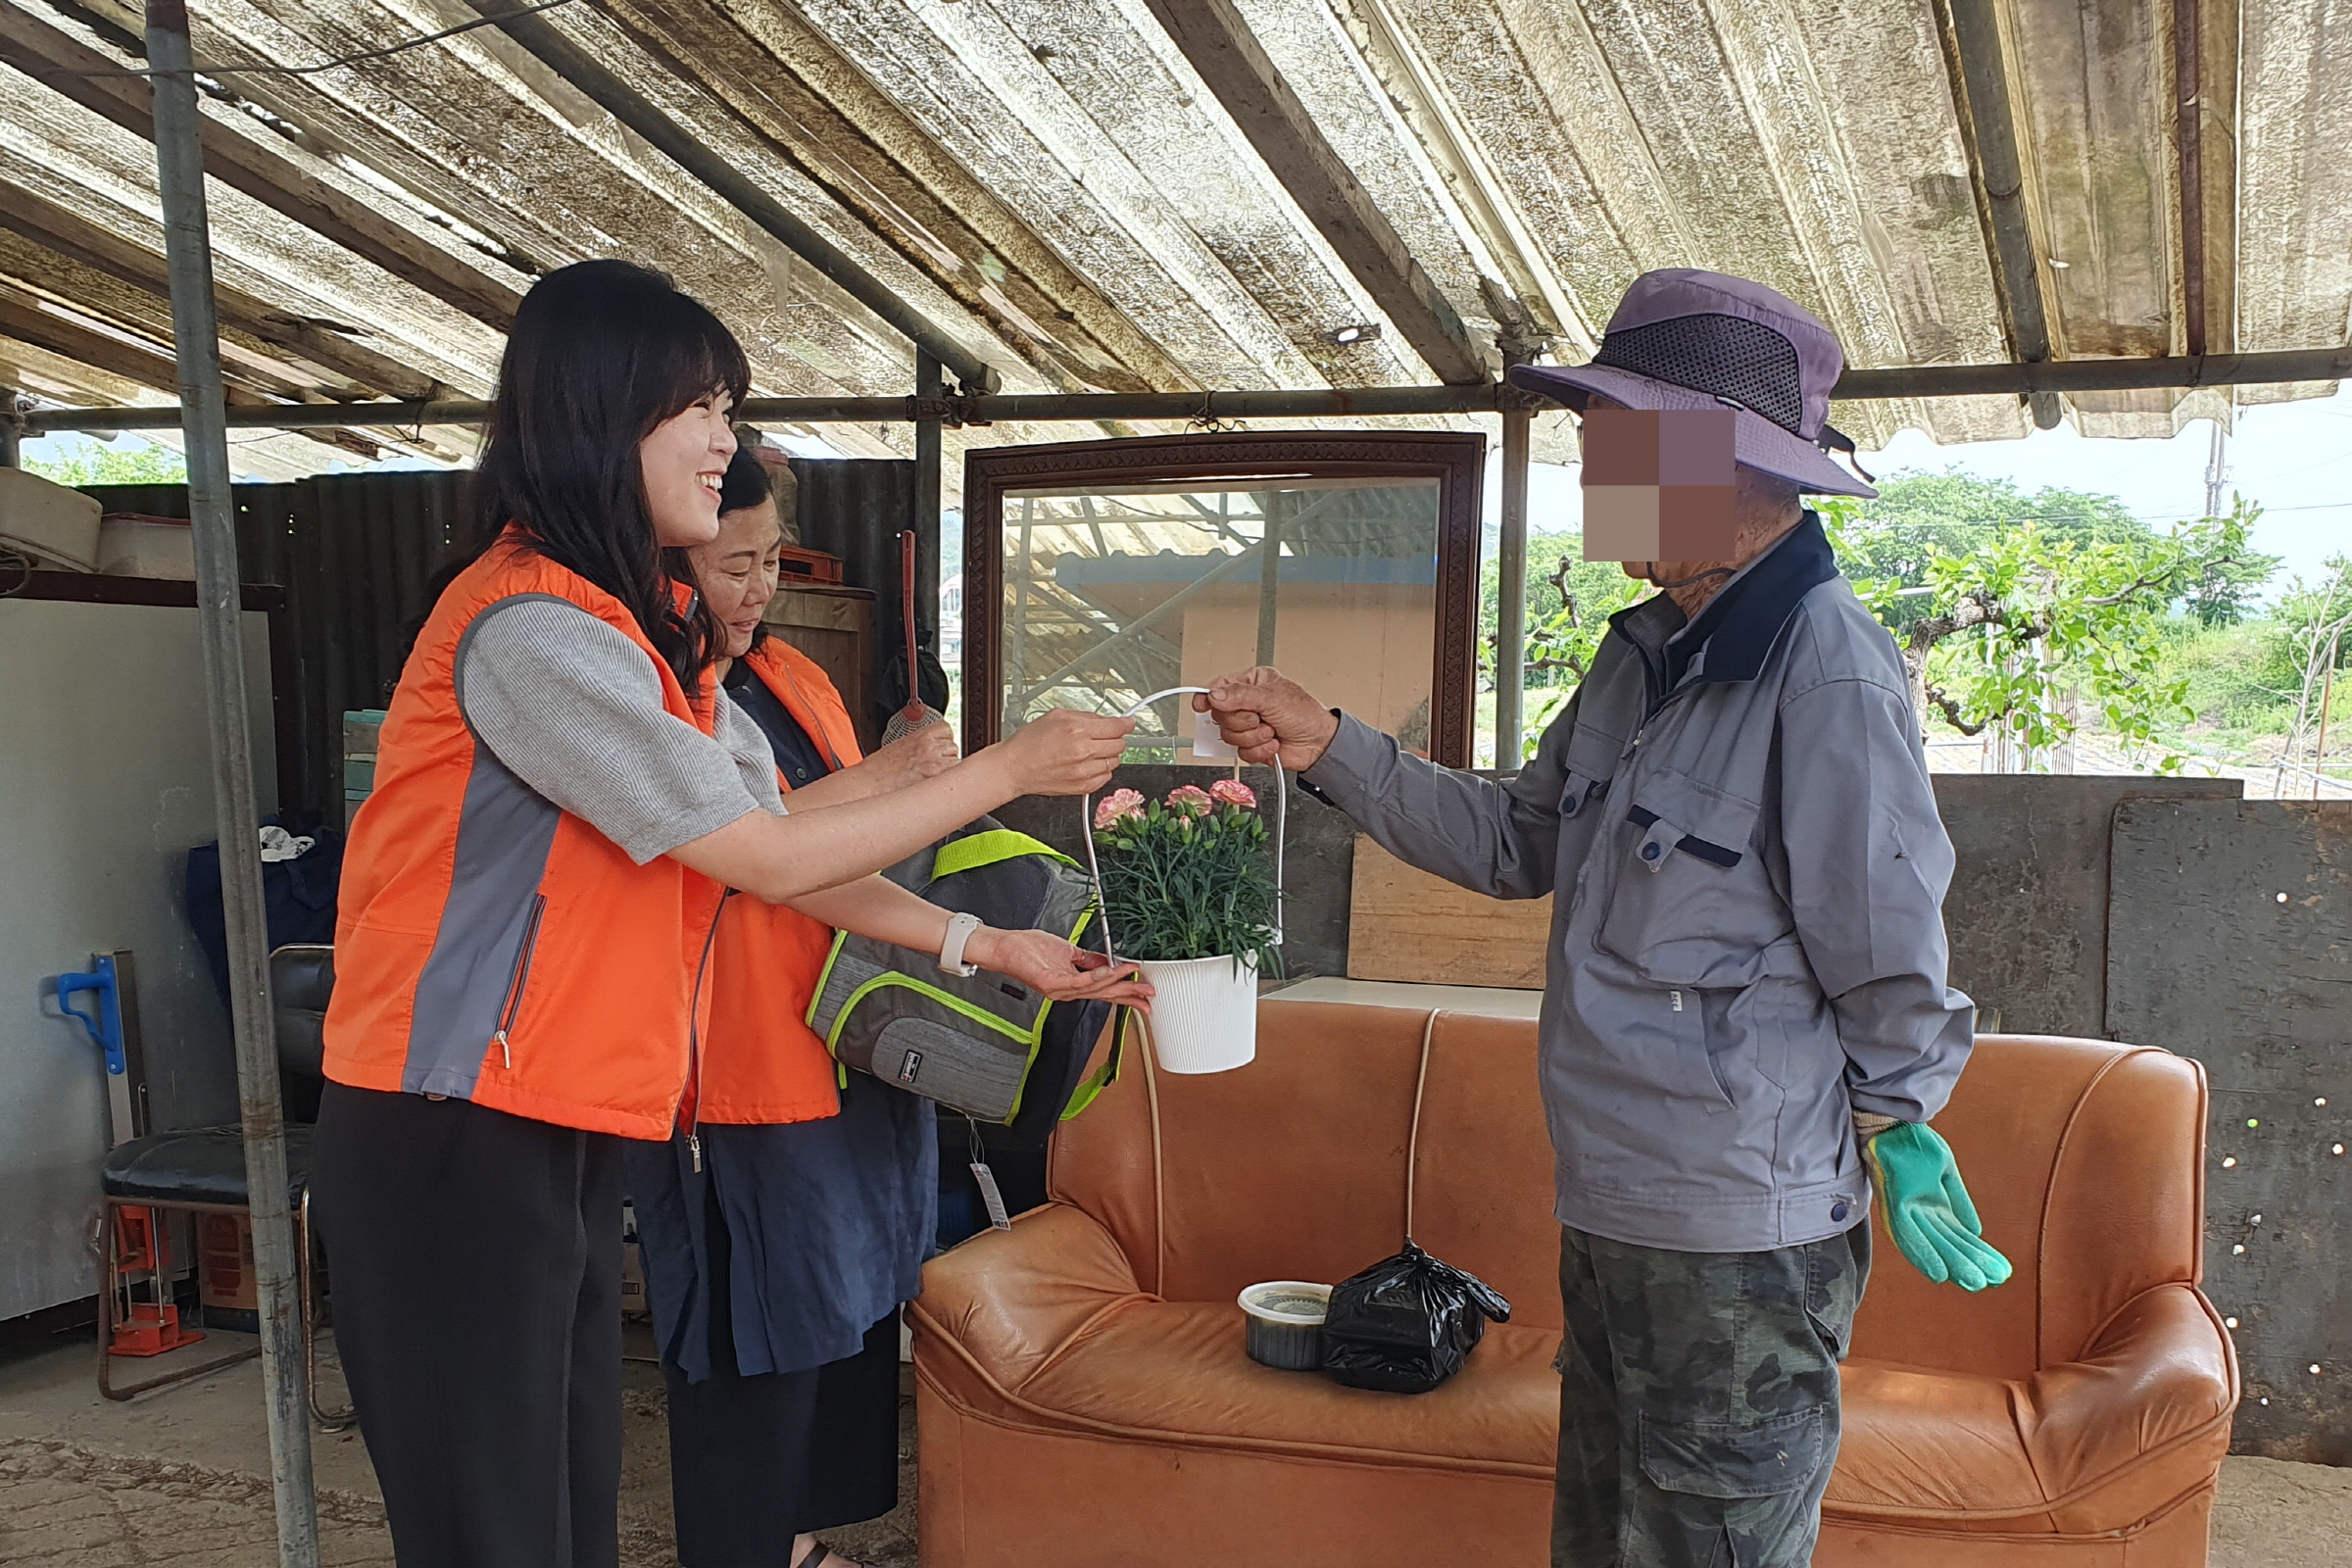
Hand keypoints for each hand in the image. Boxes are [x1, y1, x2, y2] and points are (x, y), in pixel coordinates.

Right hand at [855, 721, 958, 788]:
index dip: (944, 741)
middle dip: (947, 757)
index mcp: (920, 736)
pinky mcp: (936, 778)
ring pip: (957, 762)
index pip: (946, 729)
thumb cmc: (877, 770)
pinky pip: (954, 777)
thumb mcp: (898, 747)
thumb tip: (928, 752)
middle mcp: (929, 746)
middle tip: (934, 768)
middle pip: (953, 747)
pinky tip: (936, 787)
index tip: (939, 748)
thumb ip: (917, 746)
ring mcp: (935, 762)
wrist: (868, 783)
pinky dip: (949, 782)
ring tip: (933, 779)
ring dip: (949, 770)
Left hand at [968, 928, 1153, 1009]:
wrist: (1006, 948)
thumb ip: (1089, 960)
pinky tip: (1111, 971)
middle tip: (1150, 996)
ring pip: (1096, 989)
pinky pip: (1080, 981)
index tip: (1145, 994)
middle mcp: (1069, 991)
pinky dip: (1098, 976)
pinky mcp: (1052, 984)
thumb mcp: (1068, 952)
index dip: (1127, 993)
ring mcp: (1061, 990)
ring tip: (1135, 975)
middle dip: (1130, 995)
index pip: (1106, 991)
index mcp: (1074, 985)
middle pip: (1106, 995)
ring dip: (1118, 982)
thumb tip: (1110, 961)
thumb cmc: (1030, 950)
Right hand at [986, 709, 1135, 795]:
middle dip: (1115, 738)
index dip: (1127, 723)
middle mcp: (1083, 752)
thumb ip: (1085, 716)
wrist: (1014, 768)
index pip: (1117, 727)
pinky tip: (1087, 764)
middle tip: (1104, 736)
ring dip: (1107, 755)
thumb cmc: (1029, 743)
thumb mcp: (1056, 716)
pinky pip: (1106, 777)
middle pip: (1120, 744)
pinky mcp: (1082, 787)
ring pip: (1115, 762)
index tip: (1129, 723)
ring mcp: (1084, 772)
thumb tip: (1105, 719)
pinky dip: (1101, 770)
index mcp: (1077, 730)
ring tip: (1090, 751)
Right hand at [1192, 667, 1338, 769]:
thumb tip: (1214, 695)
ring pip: (1229, 735)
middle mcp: (1248, 704)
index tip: (1201, 705)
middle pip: (1221, 715)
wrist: (1319, 744)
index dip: (1208, 697)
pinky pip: (1240, 752)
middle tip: (1259, 718)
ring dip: (1252, 736)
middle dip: (1242, 721)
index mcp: (1252, 684)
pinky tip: (1273, 743)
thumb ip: (1241, 695)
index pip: (1220, 688)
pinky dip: (1258, 750)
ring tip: (1270, 731)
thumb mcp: (1272, 698)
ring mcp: (1249, 726)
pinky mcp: (1252, 745)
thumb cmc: (1305, 714)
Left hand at [1866, 1122, 2011, 1290]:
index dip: (1981, 1254)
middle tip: (1991, 1285)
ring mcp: (1909, 1210)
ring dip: (1953, 1264)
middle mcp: (1924, 1214)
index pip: (1961, 1237)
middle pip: (1949, 1245)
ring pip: (1933, 1245)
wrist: (1892, 1122)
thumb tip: (1976, 1233)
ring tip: (1974, 1284)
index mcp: (1937, 1206)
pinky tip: (1940, 1273)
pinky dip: (1924, 1255)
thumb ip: (1959, 1201)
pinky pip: (1909, 1236)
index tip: (2002, 1273)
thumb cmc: (1915, 1143)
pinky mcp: (1895, 1205)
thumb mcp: (1945, 1171)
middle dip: (1970, 1265)